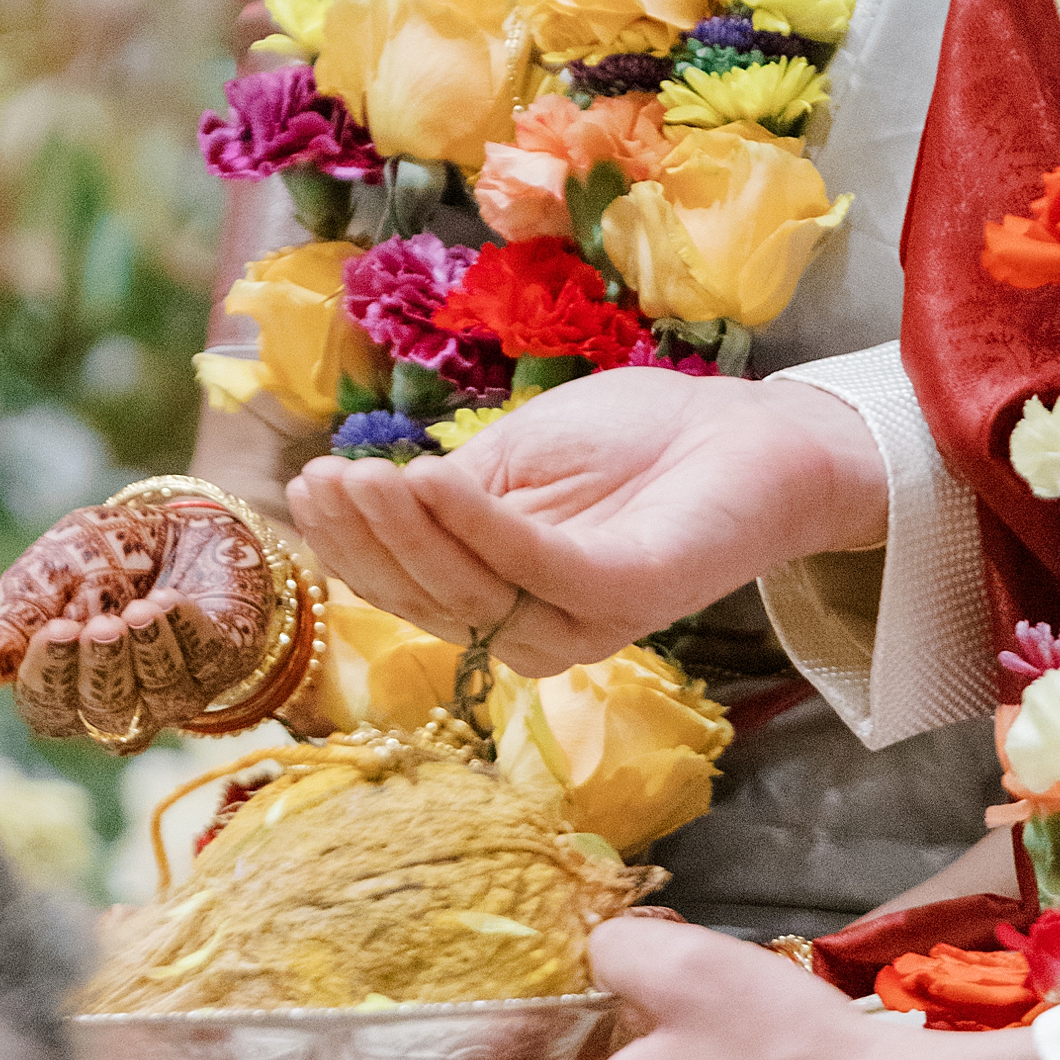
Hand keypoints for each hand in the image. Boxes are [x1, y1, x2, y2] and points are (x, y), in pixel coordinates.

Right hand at [0, 499, 272, 742]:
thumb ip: (16, 620)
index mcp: (70, 689)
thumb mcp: (46, 576)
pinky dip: (186, 631)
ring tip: (138, 610)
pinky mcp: (227, 656)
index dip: (50, 678)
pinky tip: (167, 600)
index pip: (50, 709)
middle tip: (99, 624)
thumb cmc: (100, 558)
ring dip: (148, 654)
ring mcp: (181, 685)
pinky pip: (210, 660)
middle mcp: (127, 702)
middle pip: (107, 717)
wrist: (175, 519)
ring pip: (163, 698)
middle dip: (103, 670)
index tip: (53, 631)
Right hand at [286, 368, 887, 677]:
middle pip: (426, 599)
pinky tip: (434, 480)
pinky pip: (535, 566)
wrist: (758, 431)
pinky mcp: (630, 593)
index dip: (349, 546)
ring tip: (365, 473)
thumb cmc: (638, 441)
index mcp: (505, 599)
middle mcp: (538, 627)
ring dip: (408, 531)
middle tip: (322, 477)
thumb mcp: (516, 460)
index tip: (302, 488)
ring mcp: (586, 619)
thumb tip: (353, 500)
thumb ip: (447, 494)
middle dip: (365, 541)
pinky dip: (478, 524)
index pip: (407, 587)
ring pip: (470, 590)